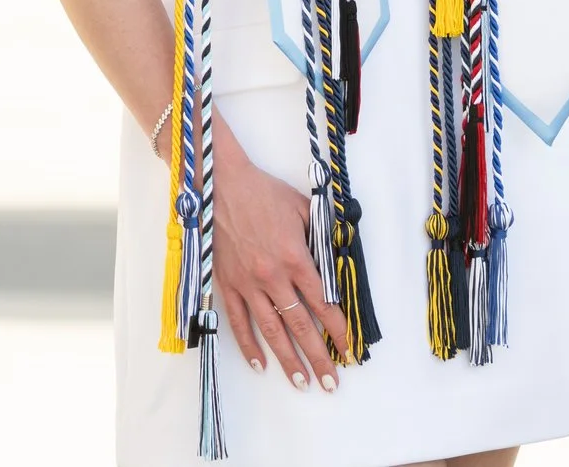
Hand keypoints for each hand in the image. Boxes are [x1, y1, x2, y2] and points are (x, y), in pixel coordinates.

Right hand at [207, 118, 349, 389]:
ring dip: (288, 360)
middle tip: (330, 382)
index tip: (348, 350)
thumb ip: (322, 235)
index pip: (323, 305)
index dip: (338, 330)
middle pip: (300, 327)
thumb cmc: (264, 193)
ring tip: (302, 383)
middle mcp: (273, 278)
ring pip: (271, 331)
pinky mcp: (227, 284)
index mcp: (296, 259)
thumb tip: (338, 257)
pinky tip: (260, 364)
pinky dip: (249, 345)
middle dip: (318, 357)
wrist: (221, 185)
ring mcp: (248, 284)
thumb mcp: (303, 208)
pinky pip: (238, 322)